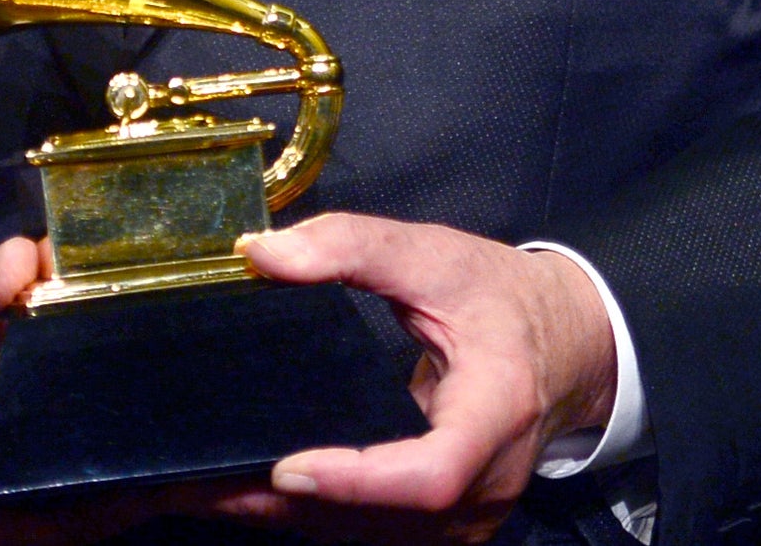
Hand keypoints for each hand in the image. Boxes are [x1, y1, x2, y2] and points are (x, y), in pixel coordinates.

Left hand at [198, 215, 616, 543]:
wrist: (563, 344)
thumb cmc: (498, 298)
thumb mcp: (433, 253)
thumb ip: (351, 245)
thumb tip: (261, 254)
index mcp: (498, 408)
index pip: (432, 472)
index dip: (359, 481)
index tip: (288, 466)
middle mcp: (490, 482)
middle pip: (388, 518)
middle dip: (291, 504)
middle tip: (198, 481)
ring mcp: (472, 516)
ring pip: (375, 537)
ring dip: (290, 518)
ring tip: (204, 489)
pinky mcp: (450, 527)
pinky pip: (378, 533)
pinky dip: (317, 517)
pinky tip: (253, 492)